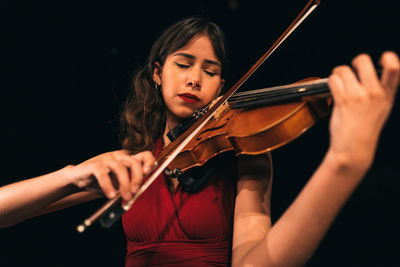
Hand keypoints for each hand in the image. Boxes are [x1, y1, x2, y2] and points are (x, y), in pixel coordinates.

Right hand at [65, 150, 155, 200]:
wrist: (79, 178)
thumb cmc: (101, 181)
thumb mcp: (118, 184)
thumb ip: (128, 185)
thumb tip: (136, 193)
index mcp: (127, 159)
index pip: (144, 155)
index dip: (149, 162)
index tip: (148, 172)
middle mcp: (118, 156)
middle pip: (134, 162)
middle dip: (137, 178)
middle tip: (135, 192)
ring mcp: (107, 159)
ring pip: (120, 169)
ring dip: (125, 184)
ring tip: (124, 197)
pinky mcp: (95, 164)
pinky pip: (103, 174)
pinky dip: (108, 186)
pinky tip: (110, 194)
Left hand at [327, 51, 399, 168]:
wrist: (353, 149)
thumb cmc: (365, 130)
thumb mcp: (382, 109)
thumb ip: (381, 92)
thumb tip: (374, 74)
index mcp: (387, 95)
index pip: (394, 68)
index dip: (388, 57)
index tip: (382, 58)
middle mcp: (374, 93)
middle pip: (363, 61)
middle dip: (354, 62)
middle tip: (351, 71)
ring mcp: (358, 96)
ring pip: (343, 70)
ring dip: (338, 75)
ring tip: (339, 85)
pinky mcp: (343, 101)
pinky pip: (333, 80)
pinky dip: (331, 83)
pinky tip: (333, 91)